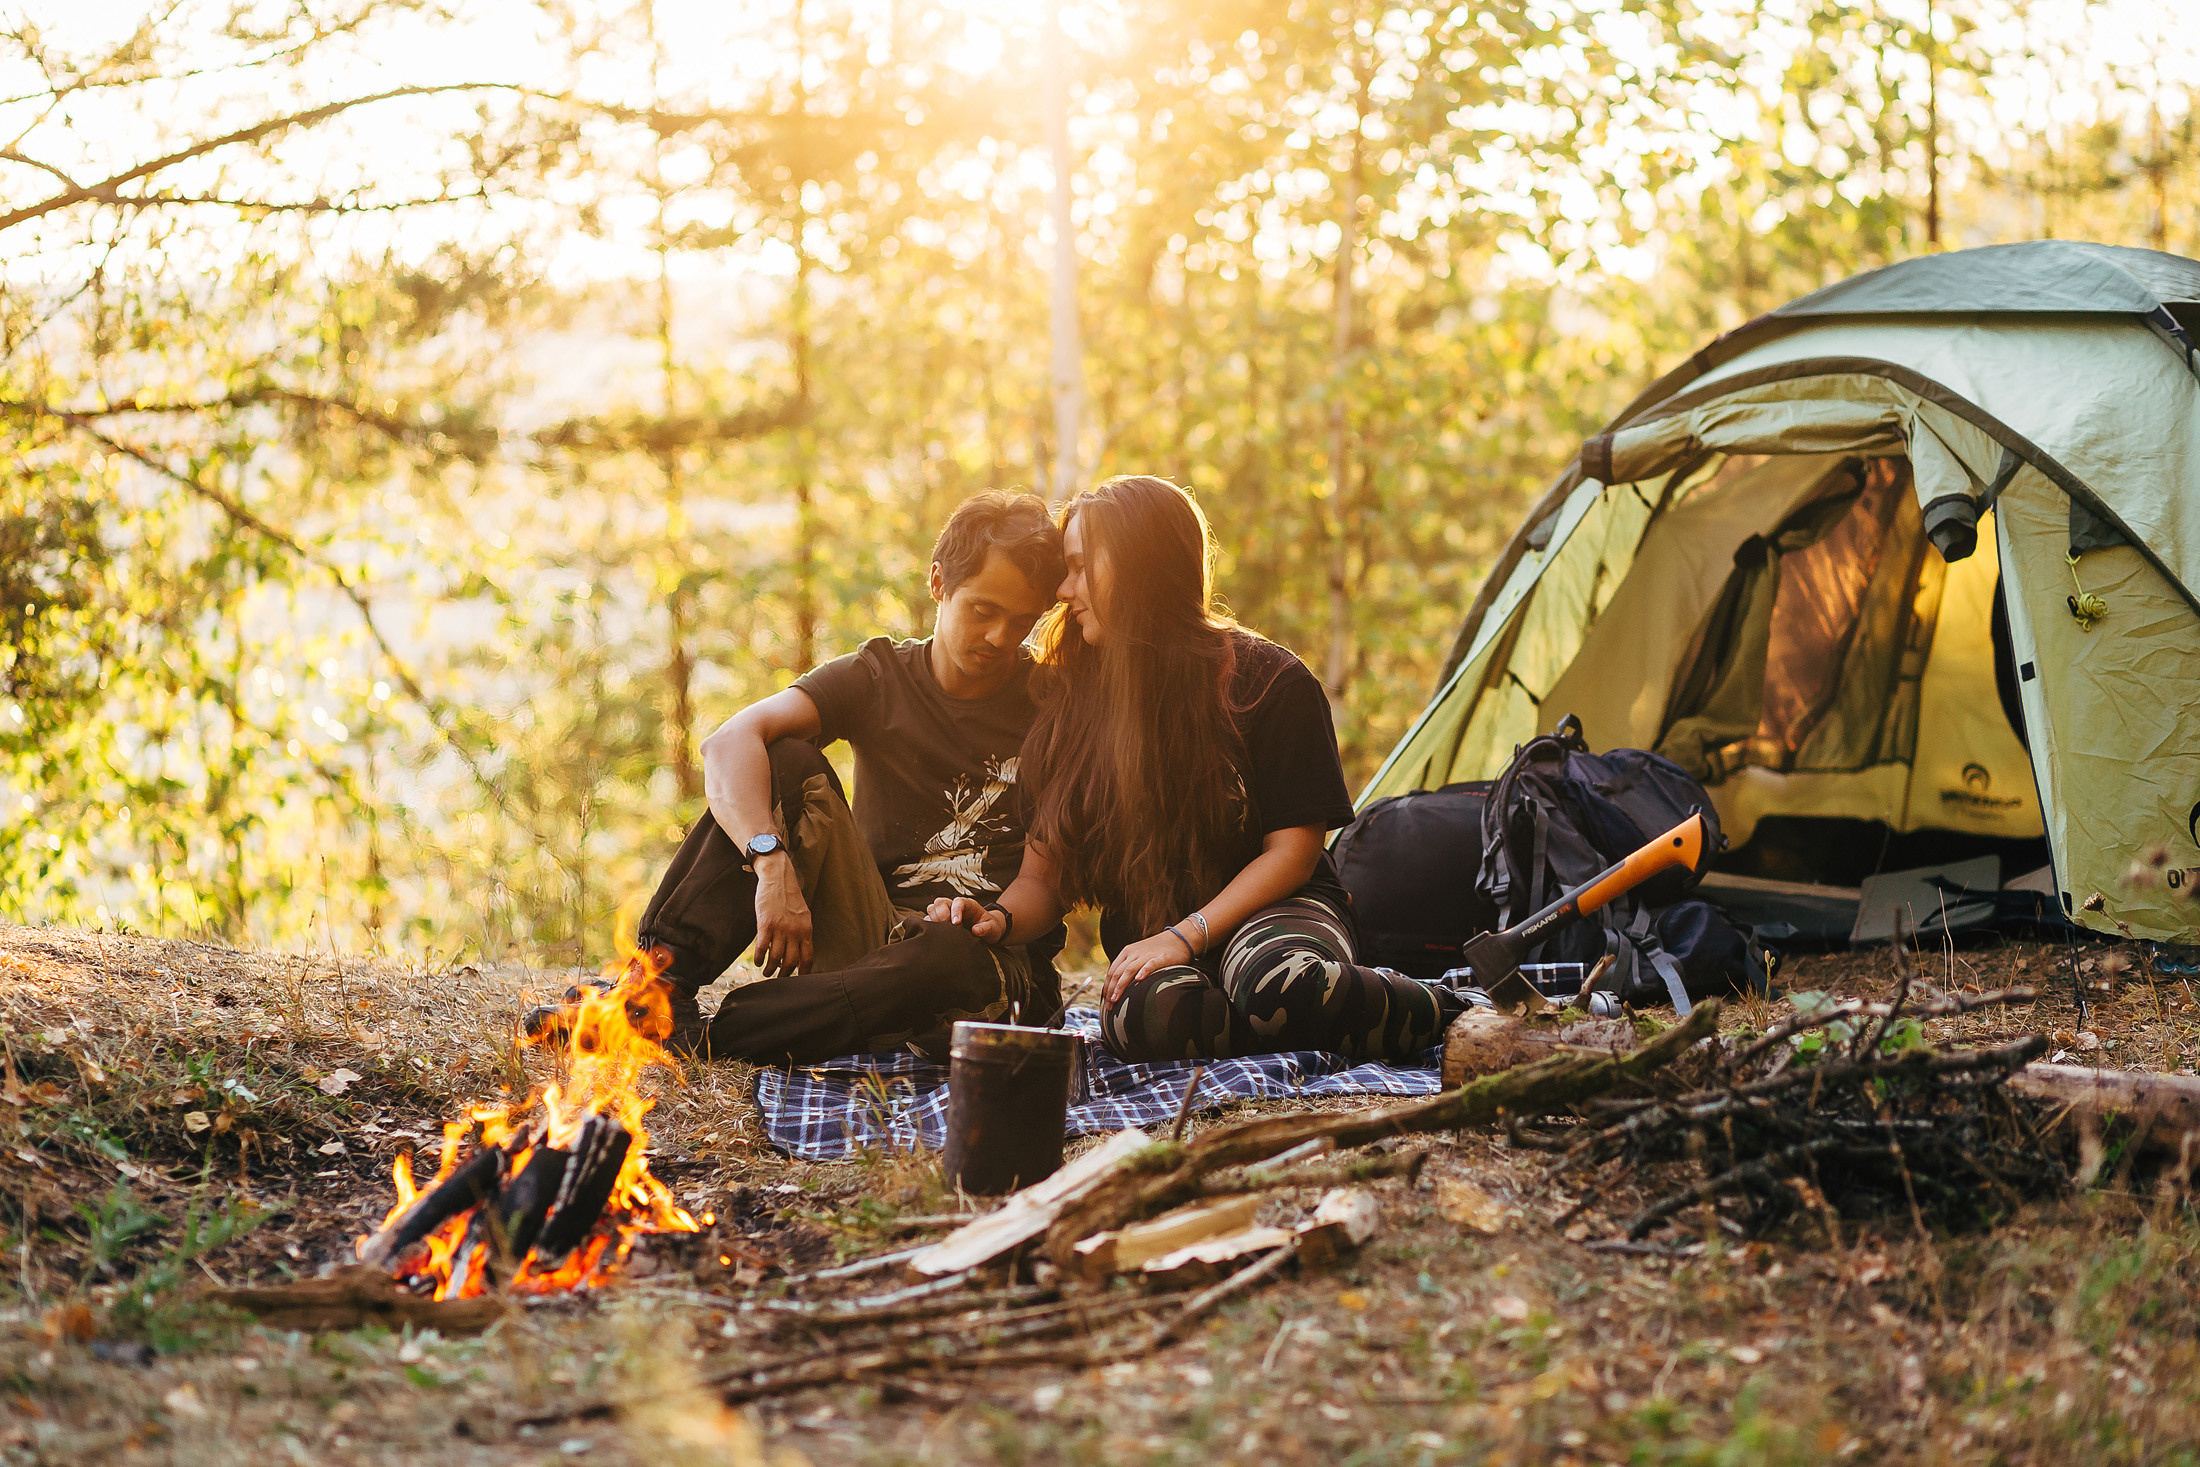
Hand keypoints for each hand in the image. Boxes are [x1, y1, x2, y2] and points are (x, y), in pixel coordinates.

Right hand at [751, 856, 812, 977]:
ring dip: (770, 970)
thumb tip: (799, 952)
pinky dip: (759, 958)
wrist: (778, 879)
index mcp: (806, 930)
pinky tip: (758, 962)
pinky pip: (762, 948)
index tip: (799, 981)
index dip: (803, 972)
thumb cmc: (789, 898)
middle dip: (784, 975)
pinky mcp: (765, 924)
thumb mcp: (802, 915)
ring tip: (766, 973)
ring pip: (775, 958)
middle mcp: (795, 931)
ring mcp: (780, 928)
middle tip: (779, 979)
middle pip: (791, 962)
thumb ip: (801, 933)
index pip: (807, 957)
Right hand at [925, 895, 1005, 943]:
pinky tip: (936, 934)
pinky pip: (929, 920)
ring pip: (932, 908)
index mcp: (968, 904)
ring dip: (934, 919)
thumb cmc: (990, 928)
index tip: (956, 923)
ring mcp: (946, 913)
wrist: (987, 932)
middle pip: (940, 902)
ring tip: (941, 931)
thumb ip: (986, 928)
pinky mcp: (940, 922)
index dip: (955, 911)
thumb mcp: (993, 928)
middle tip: (946, 927)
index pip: (958, 901)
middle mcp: (955, 906)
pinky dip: (930, 926)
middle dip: (941, 913)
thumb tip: (975, 931)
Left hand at [1103, 929, 1195, 1007]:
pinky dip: (1143, 972)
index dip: (1107, 987)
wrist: (1179, 939)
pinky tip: (1138, 980)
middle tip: (1110, 1006)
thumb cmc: (1158, 952)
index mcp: (1127, 952)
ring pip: (1129, 970)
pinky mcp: (1161, 957)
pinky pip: (1150, 964)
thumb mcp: (1139, 957)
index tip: (1106, 1001)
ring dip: (1121, 986)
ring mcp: (1147, 954)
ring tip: (1116, 999)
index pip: (1112, 971)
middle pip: (1118, 973)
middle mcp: (1134, 953)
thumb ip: (1129, 968)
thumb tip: (1118, 988)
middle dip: (1111, 990)